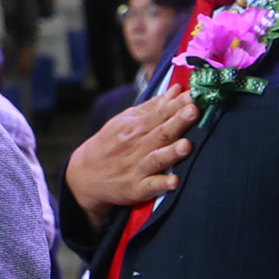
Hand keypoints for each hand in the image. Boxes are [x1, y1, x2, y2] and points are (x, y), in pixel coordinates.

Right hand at [64, 88, 198, 228]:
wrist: (84, 175)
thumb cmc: (112, 144)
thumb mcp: (126, 121)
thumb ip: (154, 106)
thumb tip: (178, 89)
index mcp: (135, 127)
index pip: (160, 113)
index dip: (177, 104)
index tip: (194, 94)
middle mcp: (137, 146)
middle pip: (161, 133)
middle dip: (178, 122)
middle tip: (194, 110)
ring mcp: (137, 168)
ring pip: (157, 158)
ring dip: (171, 152)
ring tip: (187, 145)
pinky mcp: (136, 188)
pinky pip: (150, 186)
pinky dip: (161, 184)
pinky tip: (174, 181)